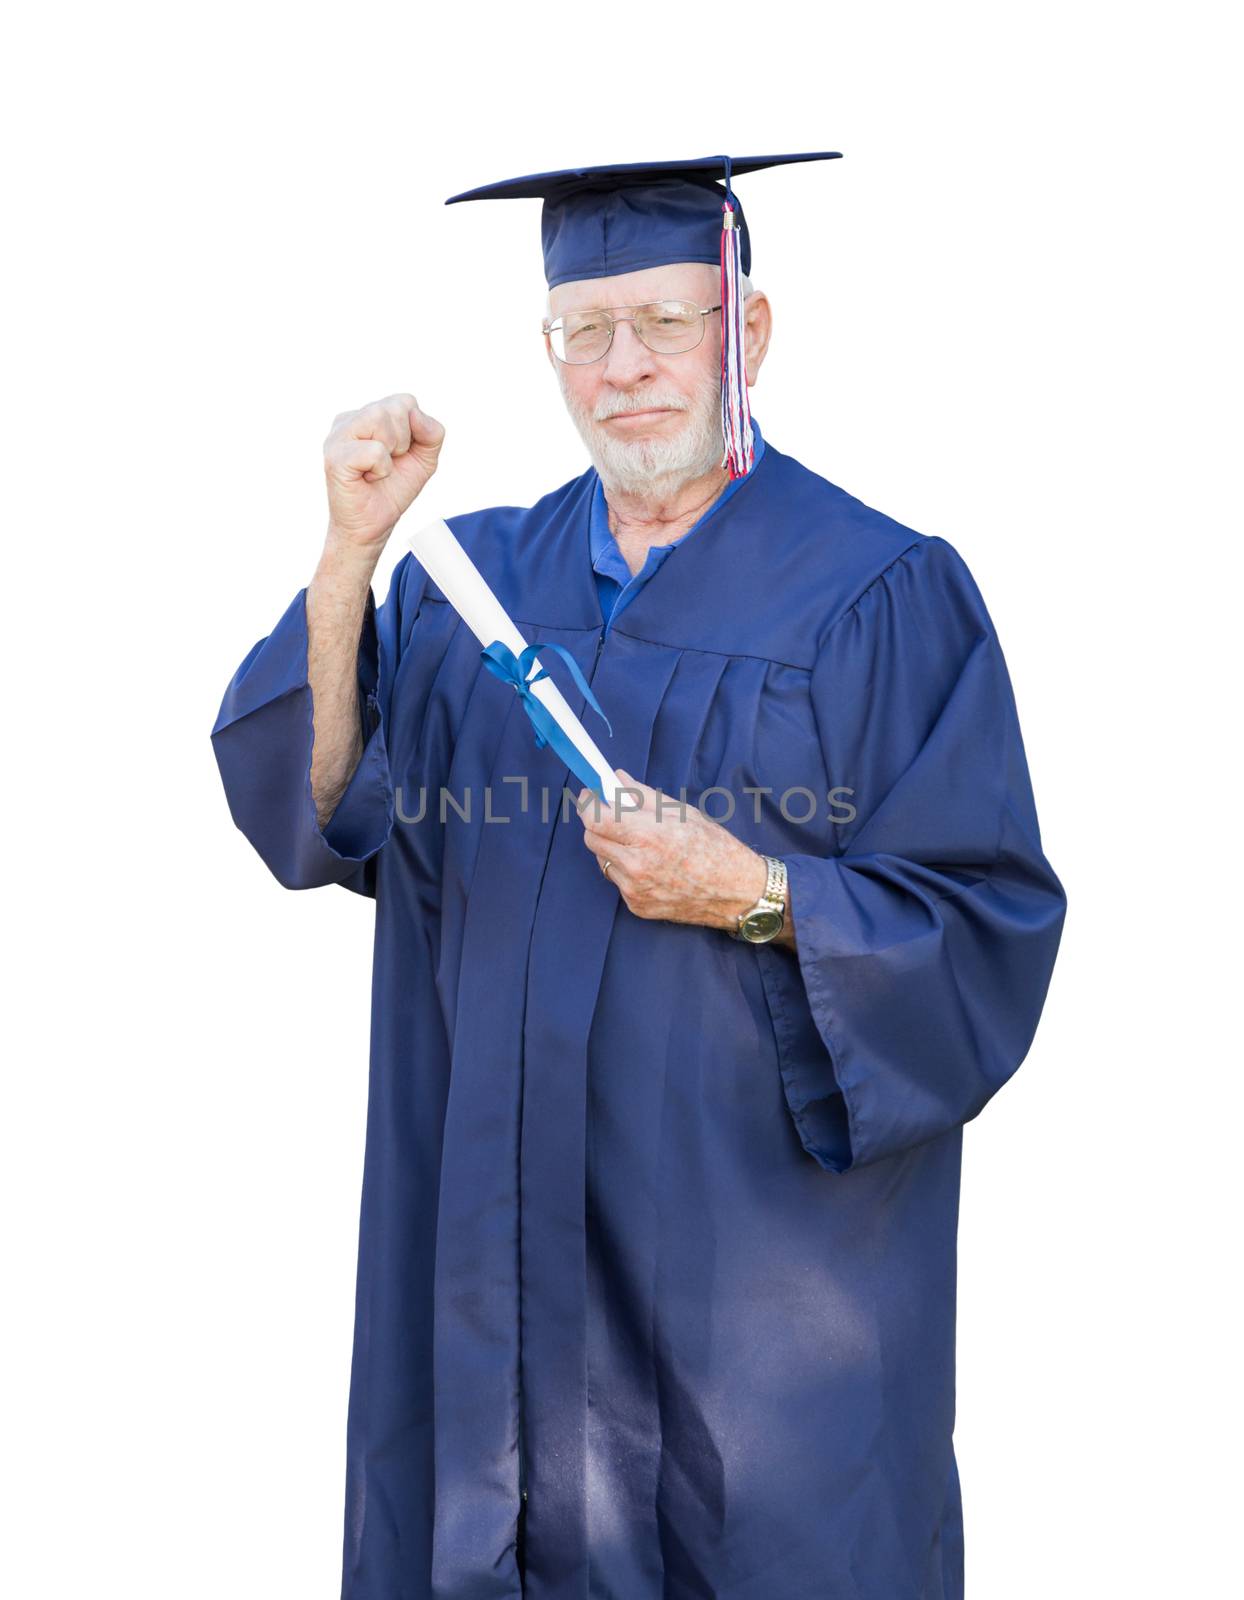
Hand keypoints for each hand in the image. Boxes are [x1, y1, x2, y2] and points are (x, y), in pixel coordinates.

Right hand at [322, 393, 444, 552]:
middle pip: (396, 406)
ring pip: (381, 418)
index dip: (414, 431)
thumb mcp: (424, 459)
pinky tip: (367, 479)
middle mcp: (349, 419)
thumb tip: (416, 414)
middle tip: (387, 464)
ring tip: (377, 469)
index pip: (405, 401)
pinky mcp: (335, 457)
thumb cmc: (393, 490)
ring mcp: (338, 436)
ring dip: (391, 452)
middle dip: (404, 441)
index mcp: (367, 415)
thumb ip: (432, 433)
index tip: (400, 455)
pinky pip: (375, 450)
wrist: (373, 526)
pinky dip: (381, 470)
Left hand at [576, 768, 769, 931]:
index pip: (595, 818)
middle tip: (614, 817)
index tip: (590, 796)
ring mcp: (635, 889)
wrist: (735, 891)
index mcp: (648, 835)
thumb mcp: (681, 812)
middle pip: (591, 839)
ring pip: (603, 860)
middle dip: (598, 824)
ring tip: (640, 844)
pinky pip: (618, 880)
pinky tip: (651, 867)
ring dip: (612, 847)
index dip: (588, 804)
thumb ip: (642, 795)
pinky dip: (626, 870)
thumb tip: (616, 779)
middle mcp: (637, 865)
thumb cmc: (714, 847)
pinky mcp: (637, 906)